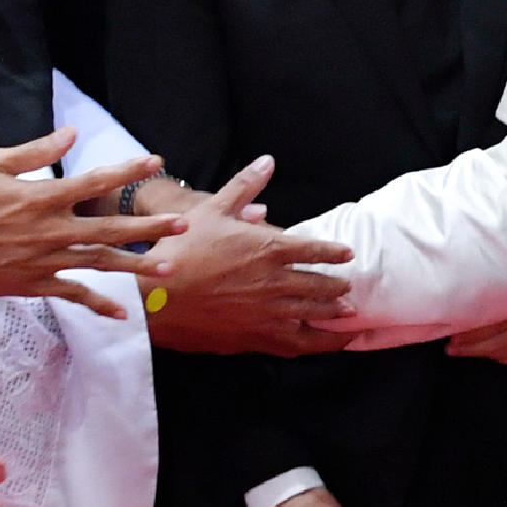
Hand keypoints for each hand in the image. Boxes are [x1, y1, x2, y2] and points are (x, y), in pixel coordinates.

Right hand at [0, 134, 177, 309]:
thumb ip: (34, 152)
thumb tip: (70, 135)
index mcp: (39, 197)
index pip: (94, 182)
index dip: (127, 171)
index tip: (155, 162)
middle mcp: (47, 231)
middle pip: (108, 229)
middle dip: (148, 227)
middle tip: (183, 225)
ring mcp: (41, 261)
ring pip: (98, 264)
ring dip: (135, 267)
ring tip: (169, 267)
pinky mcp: (31, 285)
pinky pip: (72, 295)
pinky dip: (98, 304)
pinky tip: (123, 313)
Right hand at [137, 157, 354, 353]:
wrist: (156, 298)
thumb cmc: (181, 249)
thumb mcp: (212, 209)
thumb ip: (244, 186)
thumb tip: (268, 161)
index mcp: (268, 249)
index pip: (314, 250)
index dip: (334, 252)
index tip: (348, 254)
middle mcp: (275, 283)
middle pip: (320, 287)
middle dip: (338, 287)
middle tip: (349, 287)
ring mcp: (268, 314)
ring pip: (314, 317)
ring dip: (335, 315)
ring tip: (349, 314)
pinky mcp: (255, 339)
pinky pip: (295, 345)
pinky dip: (316, 344)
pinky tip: (323, 343)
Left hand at [446, 255, 506, 364]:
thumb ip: (492, 275)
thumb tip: (462, 286)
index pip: (493, 322)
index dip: (470, 332)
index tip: (450, 332)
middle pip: (499, 340)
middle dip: (472, 346)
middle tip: (452, 346)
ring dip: (486, 353)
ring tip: (466, 350)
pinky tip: (495, 355)